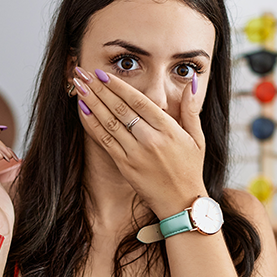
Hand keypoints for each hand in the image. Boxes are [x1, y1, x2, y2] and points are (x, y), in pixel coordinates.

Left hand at [74, 69, 206, 217]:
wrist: (182, 202)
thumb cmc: (190, 169)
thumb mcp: (197, 138)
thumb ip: (191, 109)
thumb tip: (191, 82)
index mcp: (168, 129)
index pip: (139, 101)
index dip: (118, 86)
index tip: (103, 74)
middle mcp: (150, 139)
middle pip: (120, 108)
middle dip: (100, 89)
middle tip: (84, 74)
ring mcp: (136, 153)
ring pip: (109, 122)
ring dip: (92, 103)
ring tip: (79, 87)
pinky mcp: (125, 166)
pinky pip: (105, 141)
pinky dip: (93, 125)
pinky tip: (83, 111)